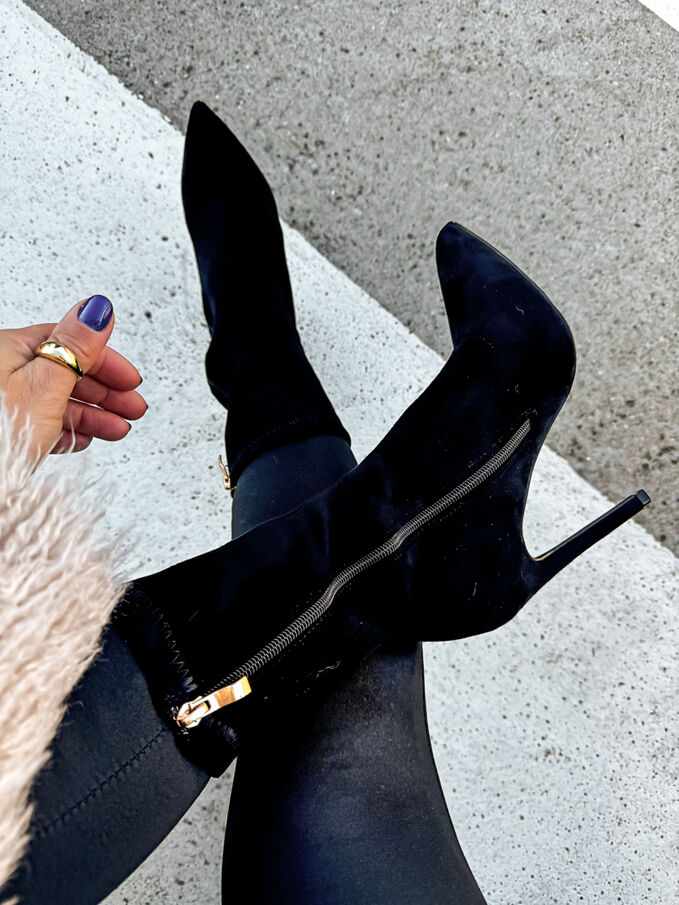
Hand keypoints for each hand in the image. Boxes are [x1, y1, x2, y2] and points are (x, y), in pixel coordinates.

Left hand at [0, 295, 146, 461]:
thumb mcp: (45, 384)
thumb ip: (76, 346)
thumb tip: (97, 309)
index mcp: (10, 350)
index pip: (69, 344)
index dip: (106, 361)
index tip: (131, 378)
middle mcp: (4, 373)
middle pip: (67, 374)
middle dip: (106, 392)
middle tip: (133, 406)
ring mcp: (5, 403)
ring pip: (57, 402)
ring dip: (94, 415)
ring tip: (118, 428)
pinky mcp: (6, 431)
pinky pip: (42, 425)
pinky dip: (68, 431)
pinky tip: (82, 439)